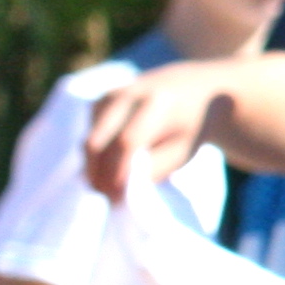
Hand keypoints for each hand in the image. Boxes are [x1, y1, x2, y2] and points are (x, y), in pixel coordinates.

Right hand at [83, 63, 234, 202]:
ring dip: (94, 166)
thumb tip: (121, 188)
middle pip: (98, 139)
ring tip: (108, 188)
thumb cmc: (191, 125)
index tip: (116, 198)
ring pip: (91, 139)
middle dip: (97, 172)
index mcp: (157, 103)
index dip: (118, 171)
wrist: (192, 87)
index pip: (128, 141)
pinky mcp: (102, 100)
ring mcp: (111, 95)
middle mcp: (128, 94)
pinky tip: (111, 167)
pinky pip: (91, 134)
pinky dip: (97, 154)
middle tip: (104, 197)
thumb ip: (156, 167)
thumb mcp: (184, 149)